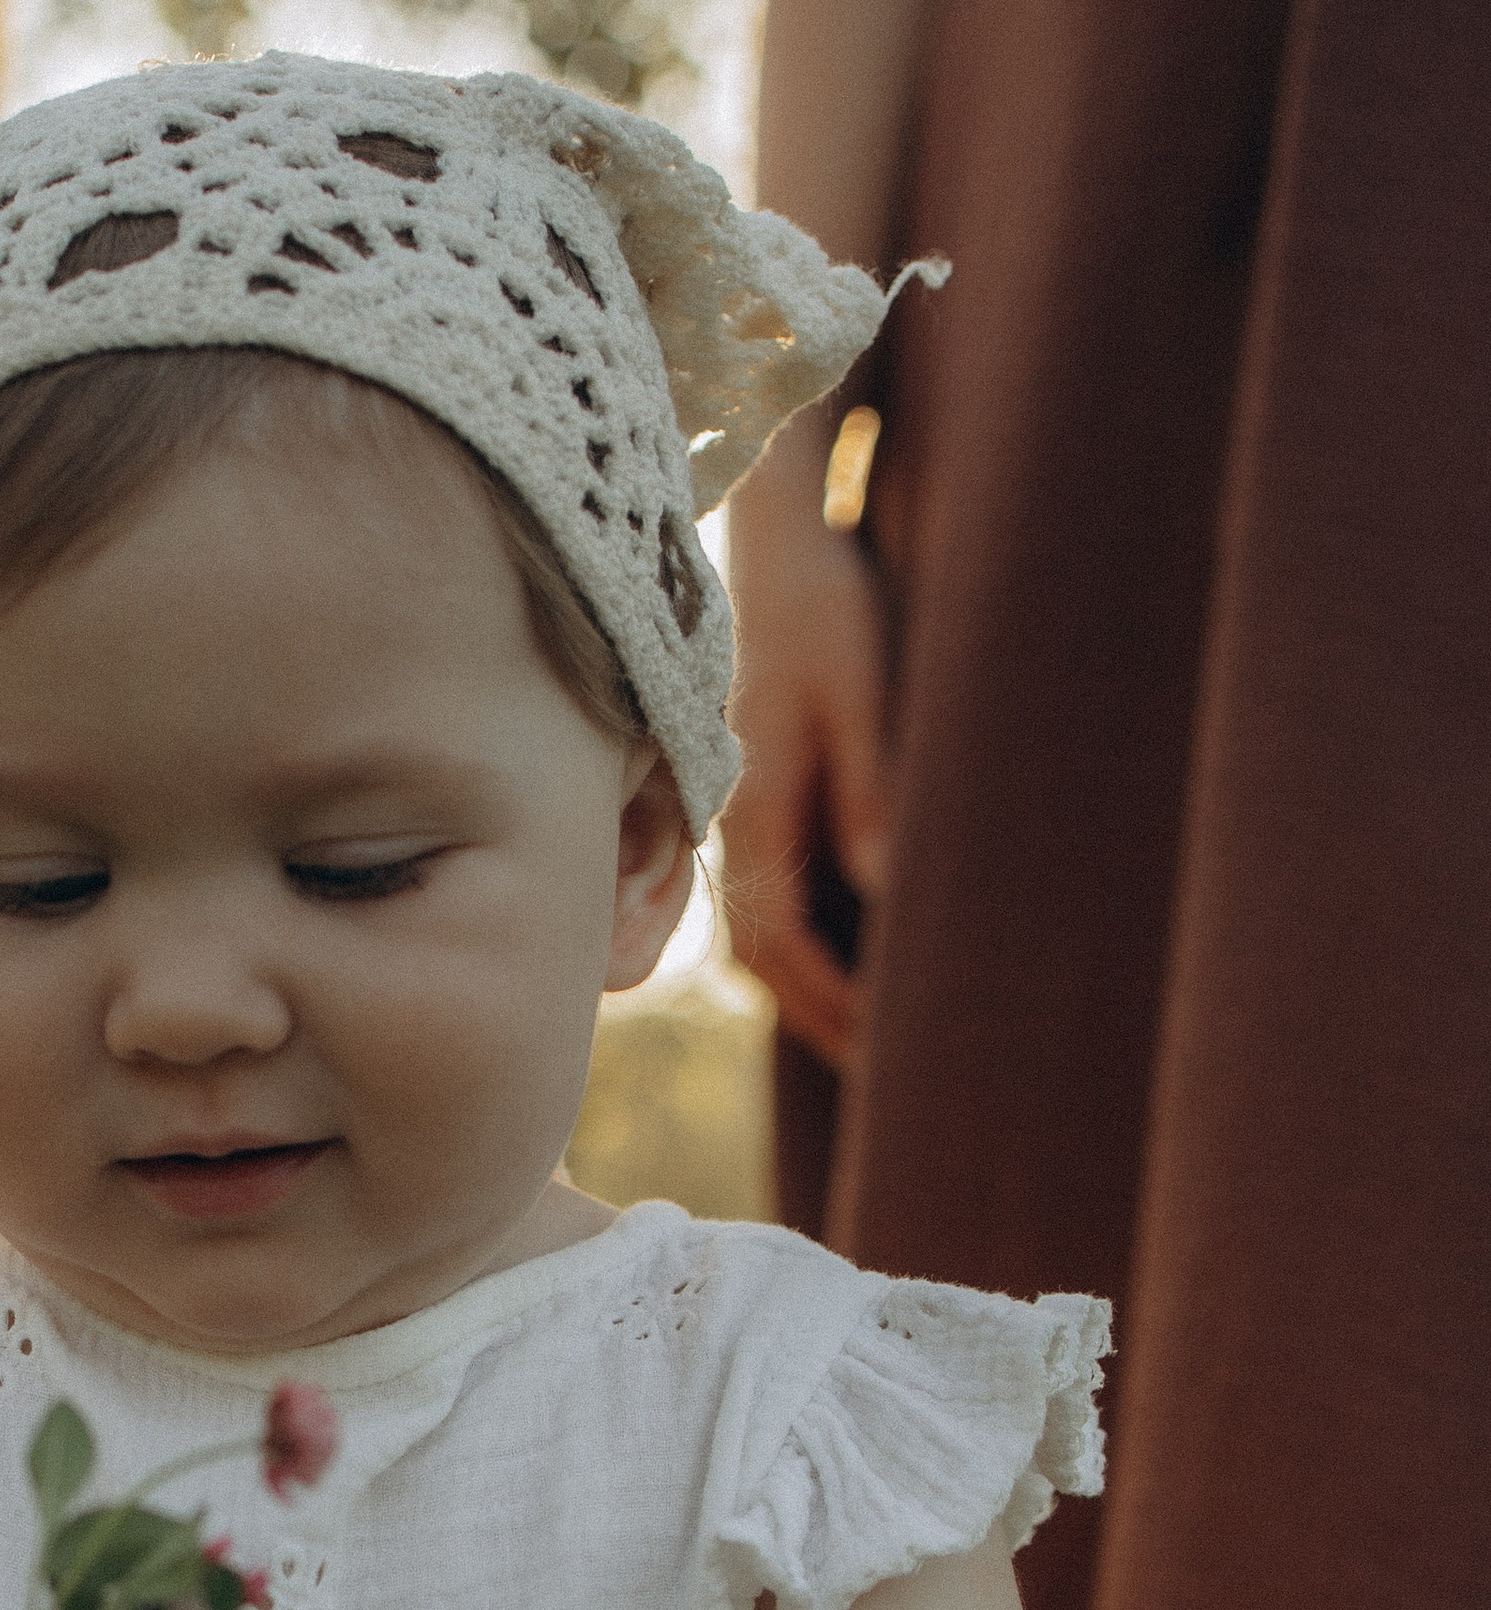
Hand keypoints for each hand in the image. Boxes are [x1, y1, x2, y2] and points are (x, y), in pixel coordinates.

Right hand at [721, 473, 894, 1071]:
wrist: (771, 539)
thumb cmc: (825, 605)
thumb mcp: (860, 687)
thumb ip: (869, 785)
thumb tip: (881, 886)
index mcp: (760, 805)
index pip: (784, 941)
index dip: (831, 1002)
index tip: (883, 1046)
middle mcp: (731, 822)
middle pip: (760, 955)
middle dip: (815, 1016)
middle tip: (877, 1070)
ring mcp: (727, 812)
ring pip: (750, 930)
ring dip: (798, 987)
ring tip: (854, 1032)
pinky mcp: (741, 796)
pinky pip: (753, 895)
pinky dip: (787, 943)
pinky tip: (826, 955)